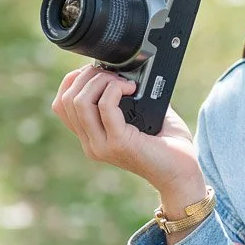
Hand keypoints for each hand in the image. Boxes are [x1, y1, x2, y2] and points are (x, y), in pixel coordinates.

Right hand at [51, 63, 205, 209]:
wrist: (183, 174)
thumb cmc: (169, 146)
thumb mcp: (143, 116)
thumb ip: (130, 97)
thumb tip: (128, 69)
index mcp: (92, 137)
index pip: (61, 105)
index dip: (73, 80)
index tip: (96, 71)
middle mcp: (92, 144)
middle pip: (67, 100)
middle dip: (88, 76)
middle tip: (113, 73)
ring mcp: (102, 146)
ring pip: (80, 102)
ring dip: (101, 81)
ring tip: (122, 81)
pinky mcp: (118, 143)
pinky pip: (105, 107)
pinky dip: (116, 89)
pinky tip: (131, 88)